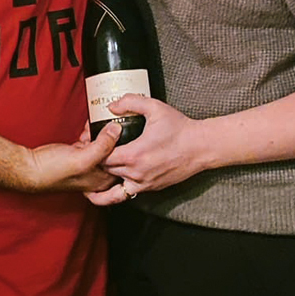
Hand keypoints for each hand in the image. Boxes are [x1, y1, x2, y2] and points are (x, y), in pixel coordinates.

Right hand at [23, 121, 122, 192]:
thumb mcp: (83, 158)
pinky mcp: (78, 155)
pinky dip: (90, 134)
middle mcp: (98, 174)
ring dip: (99, 133)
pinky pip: (91, 142)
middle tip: (108, 125)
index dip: (125, 145)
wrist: (30, 168)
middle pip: (115, 152)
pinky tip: (86, 129)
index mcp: (103, 180)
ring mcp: (88, 164)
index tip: (123, 130)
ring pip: (103, 145)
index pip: (124, 162)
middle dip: (112, 137)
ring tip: (94, 127)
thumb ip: (103, 146)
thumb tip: (117, 130)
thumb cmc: (53, 171)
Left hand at [86, 96, 206, 205]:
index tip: (94, 141)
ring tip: (99, 168)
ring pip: (114, 184)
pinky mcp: (151, 188)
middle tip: (94, 151)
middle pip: (105, 171)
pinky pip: (127, 193)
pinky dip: (117, 188)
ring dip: (106, 176)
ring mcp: (144, 183)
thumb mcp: (155, 108)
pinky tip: (112, 181)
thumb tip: (112, 106)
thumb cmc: (180, 128)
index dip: (95, 148)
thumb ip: (130, 102)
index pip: (102, 156)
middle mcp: (136, 173)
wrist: (200, 147)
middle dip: (98, 161)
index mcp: (134, 154)